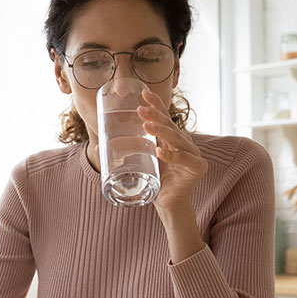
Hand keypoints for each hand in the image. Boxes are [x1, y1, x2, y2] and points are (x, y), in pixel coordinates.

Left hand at [136, 89, 206, 211]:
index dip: (156, 104)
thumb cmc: (155, 182)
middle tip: (140, 109)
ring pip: (177, 139)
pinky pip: (184, 159)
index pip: (164, 117)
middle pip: (170, 125)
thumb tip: (98, 147)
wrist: (168, 204)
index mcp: (171, 139)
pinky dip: (172, 155)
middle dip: (155, 115)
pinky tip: (161, 151)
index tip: (144, 93)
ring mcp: (193, 154)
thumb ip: (126, 153)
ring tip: (146, 125)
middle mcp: (184, 143)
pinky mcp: (197, 167)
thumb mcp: (139, 163)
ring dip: (162, 131)